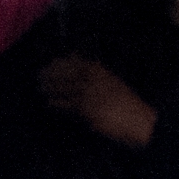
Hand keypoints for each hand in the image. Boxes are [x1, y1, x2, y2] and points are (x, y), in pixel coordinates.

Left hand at [37, 55, 158, 148]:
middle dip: (48, 76)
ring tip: (42, 91)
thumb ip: (93, 72)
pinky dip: (55, 104)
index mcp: (99, 70)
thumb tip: (72, 57)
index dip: (55, 64)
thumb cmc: (125, 103)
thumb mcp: (111, 82)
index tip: (47, 66)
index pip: (70, 62)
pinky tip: (50, 104)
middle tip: (38, 79)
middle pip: (61, 74)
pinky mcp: (84, 109)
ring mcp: (87, 94)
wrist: (139, 121)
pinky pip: (63, 105)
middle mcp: (91, 79)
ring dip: (48, 90)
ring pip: (59, 89)